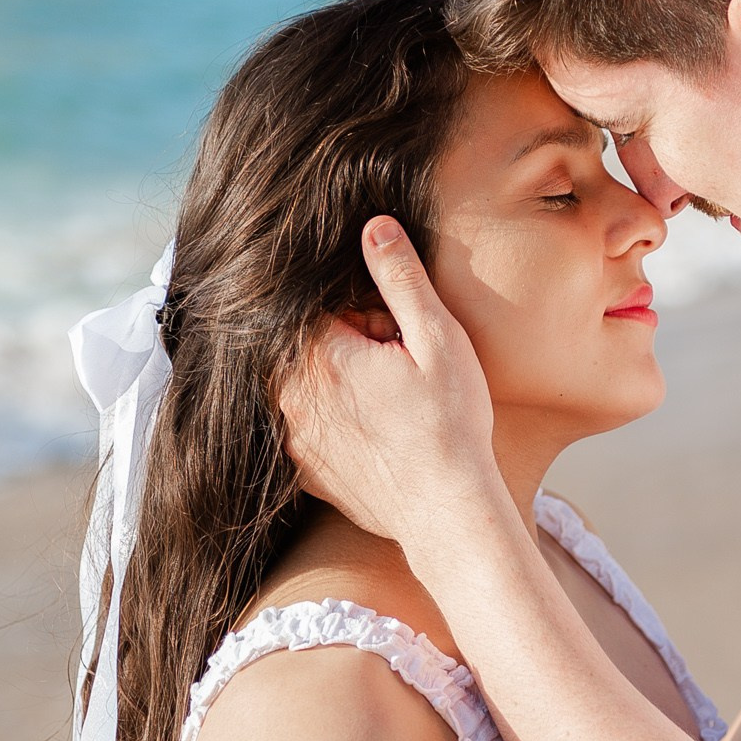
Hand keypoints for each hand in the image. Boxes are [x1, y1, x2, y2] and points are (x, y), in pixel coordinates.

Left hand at [281, 217, 501, 548]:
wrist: (448, 513)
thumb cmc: (449, 425)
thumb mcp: (436, 338)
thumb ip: (400, 279)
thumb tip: (374, 227)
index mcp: (317, 357)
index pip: (321, 307)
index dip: (363, 313)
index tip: (394, 335)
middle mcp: (290, 398)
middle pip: (310, 345)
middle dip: (350, 345)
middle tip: (399, 368)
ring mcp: (294, 439)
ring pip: (309, 387)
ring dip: (343, 384)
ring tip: (392, 404)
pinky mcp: (304, 472)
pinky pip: (311, 428)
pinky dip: (338, 424)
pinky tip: (381, 437)